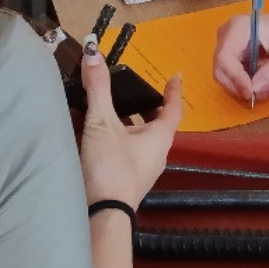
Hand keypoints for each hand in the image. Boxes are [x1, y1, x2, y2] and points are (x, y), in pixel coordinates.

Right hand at [76, 32, 184, 210]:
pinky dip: (121, 142)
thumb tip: (93, 52)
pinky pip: (130, 154)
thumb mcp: (102, 123)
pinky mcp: (127, 182)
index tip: (175, 77)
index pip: (172, 109)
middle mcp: (156, 155)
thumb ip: (97, 88)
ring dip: (133, 126)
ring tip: (114, 113)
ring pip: (143, 142)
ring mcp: (143, 171)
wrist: (103, 214)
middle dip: (149, 109)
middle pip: (158, 126)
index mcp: (159, 138)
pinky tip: (102, 140)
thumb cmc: (111, 167)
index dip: (173, 92)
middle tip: (138, 94)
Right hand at [214, 0, 268, 105]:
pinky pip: (234, 76)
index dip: (235, 78)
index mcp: (238, 27)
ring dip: (250, 88)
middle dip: (242, 87)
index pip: (225, 57)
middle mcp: (226, 35)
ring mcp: (227, 45)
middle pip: (221, 69)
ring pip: (227, 77)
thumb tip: (255, 88)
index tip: (251, 93)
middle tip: (267, 94)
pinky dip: (251, 85)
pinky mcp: (232, 56)